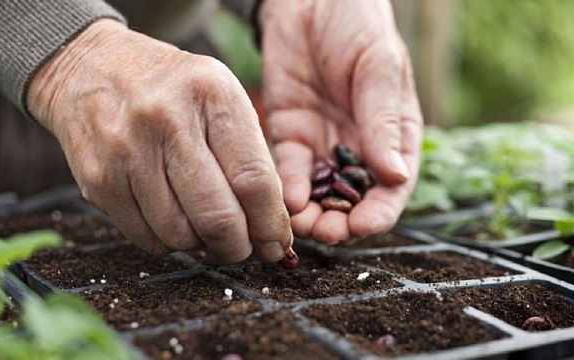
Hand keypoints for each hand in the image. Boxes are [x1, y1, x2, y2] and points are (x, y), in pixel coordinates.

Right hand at [27, 19, 291, 262]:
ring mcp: (126, 151)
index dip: (270, 224)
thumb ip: (249, 154)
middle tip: (244, 248)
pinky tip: (175, 223)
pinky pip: (145, 237)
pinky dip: (169, 243)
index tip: (277, 244)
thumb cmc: (171, 88)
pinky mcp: (98, 179)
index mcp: (210, 94)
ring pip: (179, 235)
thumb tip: (271, 225)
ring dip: (202, 246)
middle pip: (217, 216)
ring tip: (207, 230)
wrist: (90, 66)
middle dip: (238, 247)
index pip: (253, 179)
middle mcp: (166, 119)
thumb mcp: (219, 95)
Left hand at [259, 0, 422, 243]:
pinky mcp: (291, 136)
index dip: (380, 212)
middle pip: (353, 200)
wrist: (309, 0)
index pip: (392, 187)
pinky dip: (289, 189)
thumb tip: (394, 175)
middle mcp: (358, 147)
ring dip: (313, 215)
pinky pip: (290, 170)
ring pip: (320, 194)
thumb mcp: (378, 67)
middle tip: (326, 232)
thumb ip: (383, 120)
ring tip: (302, 225)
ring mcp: (323, 144)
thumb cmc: (357, 25)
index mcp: (393, 135)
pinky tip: (287, 200)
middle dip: (341, 222)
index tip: (364, 226)